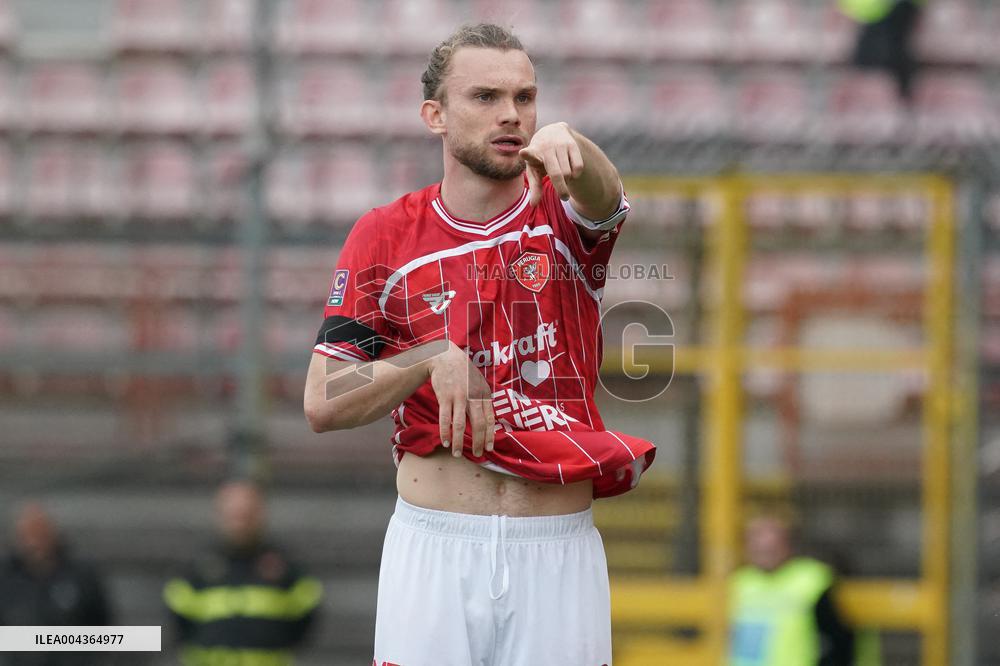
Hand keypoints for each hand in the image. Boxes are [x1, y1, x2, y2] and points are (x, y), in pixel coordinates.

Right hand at [426, 340, 495, 457]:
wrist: (445, 356)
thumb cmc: (463, 371)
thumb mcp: (478, 382)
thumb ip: (482, 399)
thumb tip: (487, 420)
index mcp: (484, 393)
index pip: (489, 418)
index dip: (490, 435)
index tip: (489, 448)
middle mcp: (473, 396)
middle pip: (478, 424)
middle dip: (478, 442)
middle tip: (477, 455)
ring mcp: (459, 397)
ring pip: (461, 424)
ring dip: (460, 442)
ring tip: (457, 453)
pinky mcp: (445, 397)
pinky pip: (446, 419)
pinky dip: (446, 432)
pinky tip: (446, 441)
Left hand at [519, 122, 583, 205]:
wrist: (553, 131)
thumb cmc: (540, 157)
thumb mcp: (534, 170)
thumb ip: (535, 187)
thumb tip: (533, 205)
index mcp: (533, 153)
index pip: (530, 154)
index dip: (527, 154)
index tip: (523, 152)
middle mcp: (546, 147)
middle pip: (557, 174)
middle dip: (562, 190)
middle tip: (564, 197)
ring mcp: (560, 145)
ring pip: (568, 173)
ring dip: (568, 181)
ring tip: (564, 179)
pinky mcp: (572, 144)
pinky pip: (578, 167)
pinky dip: (576, 175)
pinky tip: (571, 172)